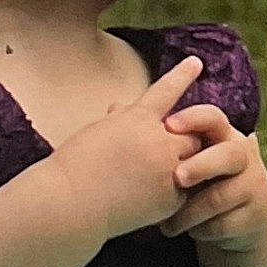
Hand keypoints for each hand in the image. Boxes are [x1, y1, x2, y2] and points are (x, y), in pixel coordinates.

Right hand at [47, 55, 205, 240]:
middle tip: (160, 154)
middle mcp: (158, 141)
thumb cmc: (75, 166)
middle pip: (191, 133)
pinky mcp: (170, 199)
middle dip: (181, 140)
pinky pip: (185, 191)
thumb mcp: (96, 131)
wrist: (70, 204)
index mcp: (137, 119)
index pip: (167, 90)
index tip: (196, 62)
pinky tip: (147, 199)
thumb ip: (118, 120)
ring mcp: (167, 171)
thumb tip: (121, 107)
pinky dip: (173, 192)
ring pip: (194, 161)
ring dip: (182, 164)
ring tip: (154, 176)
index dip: (182, 75)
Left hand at [155, 107, 266, 251]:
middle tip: (177, 178)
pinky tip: (184, 231)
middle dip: (202, 165)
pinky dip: (200, 230)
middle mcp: (242, 157)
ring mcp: (252, 187)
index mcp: (223, 135)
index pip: (214, 118)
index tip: (168, 126)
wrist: (239, 220)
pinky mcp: (255, 217)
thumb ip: (160, 137)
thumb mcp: (188, 156)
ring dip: (190, 211)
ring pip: (221, 196)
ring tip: (165, 224)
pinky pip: (224, 224)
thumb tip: (113, 107)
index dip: (193, 120)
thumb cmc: (202, 179)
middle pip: (229, 154)